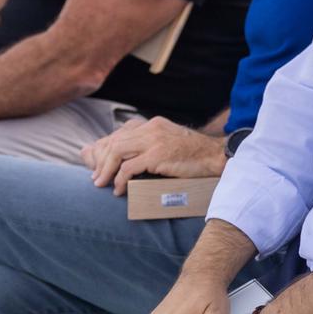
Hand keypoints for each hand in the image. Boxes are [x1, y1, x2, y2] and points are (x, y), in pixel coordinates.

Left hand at [82, 116, 227, 193]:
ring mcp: (154, 140)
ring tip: (102, 184)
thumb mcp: (168, 144)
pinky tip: (119, 189)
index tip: (97, 166)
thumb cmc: (194, 155)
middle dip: (100, 161)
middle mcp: (150, 128)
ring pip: (116, 151)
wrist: (216, 157)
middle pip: (113, 142)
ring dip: (106, 170)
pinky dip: (120, 179)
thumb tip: (127, 162)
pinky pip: (129, 167)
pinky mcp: (157, 155)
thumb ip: (149, 146)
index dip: (102, 150)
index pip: (118, 134)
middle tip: (96, 179)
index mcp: (151, 124)